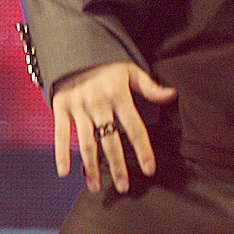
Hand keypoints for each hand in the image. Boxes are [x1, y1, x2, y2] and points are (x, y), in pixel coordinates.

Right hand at [52, 62, 176, 192]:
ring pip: (86, 143)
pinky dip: (61, 153)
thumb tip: (172, 94)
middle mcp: (99, 102)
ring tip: (96, 187)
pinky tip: (65, 172)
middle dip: (117, 166)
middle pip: (110, 141)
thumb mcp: (130, 69)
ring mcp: (79, 106)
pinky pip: (61, 134)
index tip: (149, 169)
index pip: (134, 127)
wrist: (75, 46)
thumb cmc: (106, 62)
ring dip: (91, 167)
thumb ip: (149, 86)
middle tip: (124, 187)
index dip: (143, 150)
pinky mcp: (61, 107)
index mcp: (118, 94)